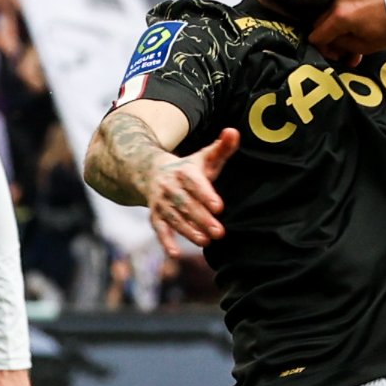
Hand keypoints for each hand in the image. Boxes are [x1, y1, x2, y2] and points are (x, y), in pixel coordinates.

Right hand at [145, 128, 240, 258]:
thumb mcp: (204, 157)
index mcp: (184, 171)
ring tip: (205, 242)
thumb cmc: (188, 169)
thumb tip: (233, 132)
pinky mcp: (155, 216)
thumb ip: (222, 147)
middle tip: (220, 232)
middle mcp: (170, 187)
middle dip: (202, 218)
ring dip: (188, 231)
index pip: (195, 183)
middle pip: (186, 204)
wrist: (152, 173)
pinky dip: (165, 241)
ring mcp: (161, 202)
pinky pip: (159, 229)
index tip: (219, 206)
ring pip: (174, 218)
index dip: (206, 194)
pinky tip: (175, 254)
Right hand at [309, 0, 385, 63]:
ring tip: (358, 21)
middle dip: (330, 32)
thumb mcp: (367, 45)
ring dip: (340, 14)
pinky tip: (364, 6)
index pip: (316, 34)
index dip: (322, 46)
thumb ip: (343, 47)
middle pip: (321, 19)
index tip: (332, 50)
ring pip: (332, 3)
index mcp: (341, 16)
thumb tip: (332, 47)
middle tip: (345, 40)